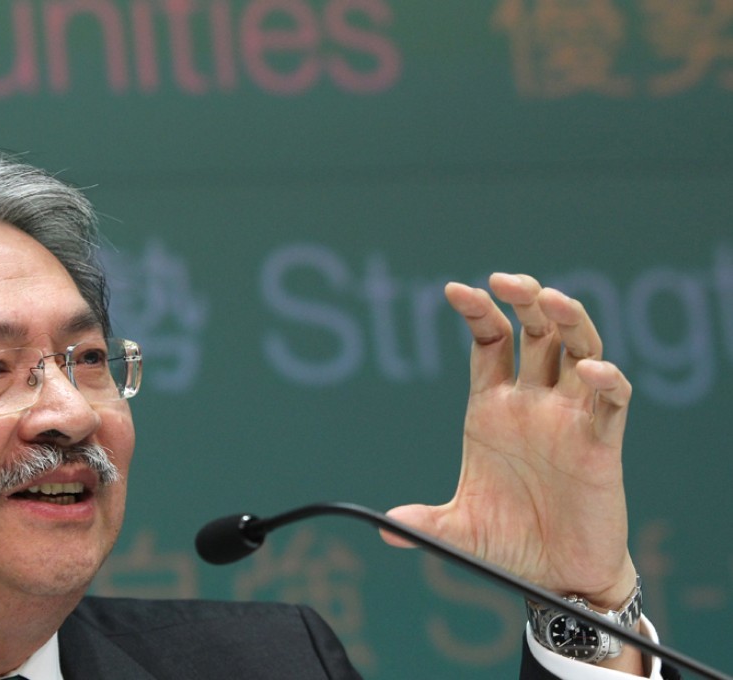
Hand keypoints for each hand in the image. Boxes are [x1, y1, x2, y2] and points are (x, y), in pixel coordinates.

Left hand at [382, 273, 635, 609]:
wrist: (556, 576)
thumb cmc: (509, 542)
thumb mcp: (459, 530)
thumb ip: (425, 524)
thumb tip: (384, 528)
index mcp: (492, 407)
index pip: (489, 341)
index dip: (478, 312)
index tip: (456, 290)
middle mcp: (532, 402)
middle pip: (535, 331)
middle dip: (524, 299)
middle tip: (505, 280)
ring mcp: (569, 417)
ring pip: (578, 349)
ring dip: (567, 320)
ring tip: (549, 300)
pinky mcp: (602, 443)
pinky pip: (610, 401)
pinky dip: (605, 382)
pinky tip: (590, 372)